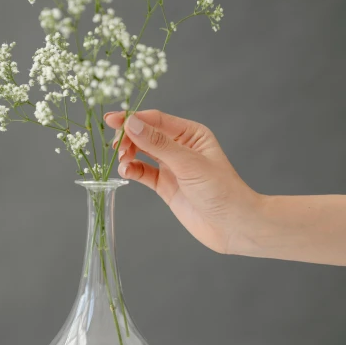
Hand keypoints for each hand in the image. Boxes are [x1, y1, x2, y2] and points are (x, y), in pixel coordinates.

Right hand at [104, 109, 262, 253]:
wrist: (233, 226)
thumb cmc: (221, 190)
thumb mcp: (188, 163)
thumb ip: (158, 144)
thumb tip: (131, 123)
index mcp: (192, 133)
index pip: (157, 120)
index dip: (133, 118)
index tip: (112, 120)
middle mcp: (180, 147)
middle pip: (146, 134)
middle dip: (129, 137)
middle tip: (116, 146)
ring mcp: (172, 167)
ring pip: (142, 153)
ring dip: (128, 154)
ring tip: (123, 161)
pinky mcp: (166, 186)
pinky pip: (143, 172)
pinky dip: (132, 170)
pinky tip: (127, 171)